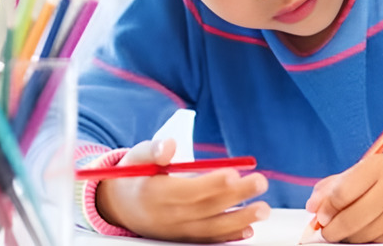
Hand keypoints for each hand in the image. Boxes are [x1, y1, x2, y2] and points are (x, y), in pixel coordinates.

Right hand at [95, 139, 269, 242]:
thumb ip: (154, 150)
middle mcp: (166, 216)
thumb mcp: (138, 157)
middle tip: (260, 182)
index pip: (187, 191)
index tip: (233, 172)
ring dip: (239, 220)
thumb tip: (169, 147)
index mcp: (155, 194)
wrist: (120, 206)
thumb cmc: (136, 176)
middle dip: (235, 196)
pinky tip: (248, 228)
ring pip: (210, 227)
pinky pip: (206, 239)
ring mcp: (176, 230)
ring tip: (263, 209)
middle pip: (205, 207)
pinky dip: (228, 236)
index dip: (211, 183)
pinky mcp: (183, 237)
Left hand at [304, 155, 382, 242]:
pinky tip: (370, 229)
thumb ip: (332, 187)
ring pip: (359, 235)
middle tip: (328, 230)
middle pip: (348, 219)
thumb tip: (313, 206)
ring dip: (349, 236)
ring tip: (354, 225)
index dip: (325, 209)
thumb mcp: (361, 175)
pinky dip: (365, 240)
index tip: (320, 215)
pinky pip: (374, 243)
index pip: (341, 193)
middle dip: (332, 230)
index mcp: (378, 166)